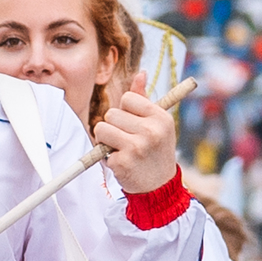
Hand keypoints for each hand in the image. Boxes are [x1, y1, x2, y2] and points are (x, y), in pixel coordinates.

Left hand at [95, 74, 178, 198]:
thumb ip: (144, 99)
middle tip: (127, 140)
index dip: (126, 111)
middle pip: (111, 113)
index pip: (127, 98)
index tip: (134, 124)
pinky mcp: (122, 162)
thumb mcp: (157, 124)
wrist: (159, 188)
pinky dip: (108, 158)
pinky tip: (124, 164)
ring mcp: (136, 146)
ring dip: (106, 140)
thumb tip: (140, 73)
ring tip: (122, 150)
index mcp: (160, 117)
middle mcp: (151, 130)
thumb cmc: (156, 151)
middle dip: (114, 126)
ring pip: (101, 128)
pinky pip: (101, 149)